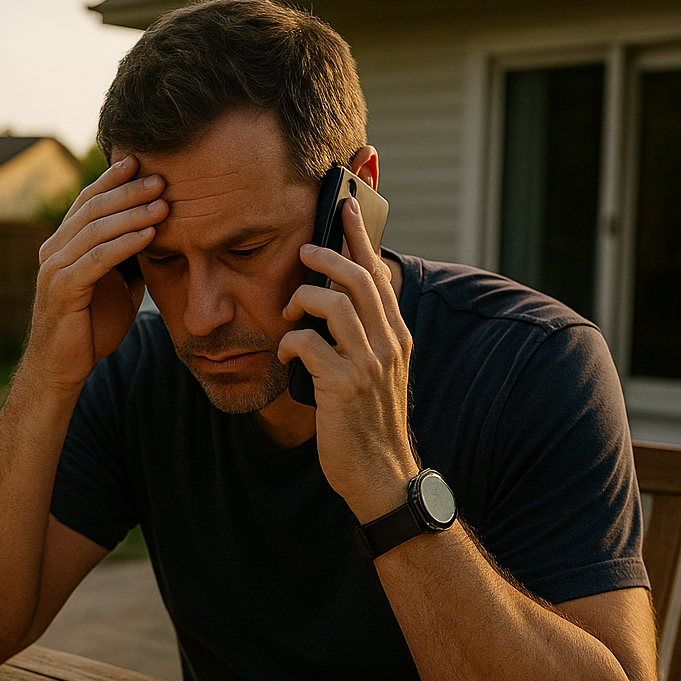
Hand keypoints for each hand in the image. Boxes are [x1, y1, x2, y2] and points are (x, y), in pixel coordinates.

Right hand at [23, 156, 167, 396]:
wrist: (63, 370)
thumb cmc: (90, 328)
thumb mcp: (116, 285)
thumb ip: (128, 258)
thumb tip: (159, 233)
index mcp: (63, 244)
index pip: (88, 201)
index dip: (113, 180)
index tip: (142, 162)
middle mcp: (53, 249)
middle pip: (93, 208)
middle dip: (128, 191)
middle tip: (162, 179)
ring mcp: (54, 268)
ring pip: (96, 229)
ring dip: (132, 213)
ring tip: (163, 203)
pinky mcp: (62, 289)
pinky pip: (97, 258)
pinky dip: (125, 243)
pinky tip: (150, 235)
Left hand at [277, 197, 419, 521]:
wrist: (380, 475)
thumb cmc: (368, 423)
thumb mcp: (376, 373)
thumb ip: (365, 336)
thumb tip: (340, 300)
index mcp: (396, 337)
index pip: (380, 274)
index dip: (361, 238)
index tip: (346, 206)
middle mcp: (388, 344)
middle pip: (357, 277)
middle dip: (325, 254)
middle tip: (301, 252)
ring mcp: (367, 364)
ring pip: (332, 302)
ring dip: (301, 298)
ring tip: (287, 311)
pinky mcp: (342, 385)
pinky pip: (308, 342)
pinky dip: (289, 342)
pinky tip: (284, 355)